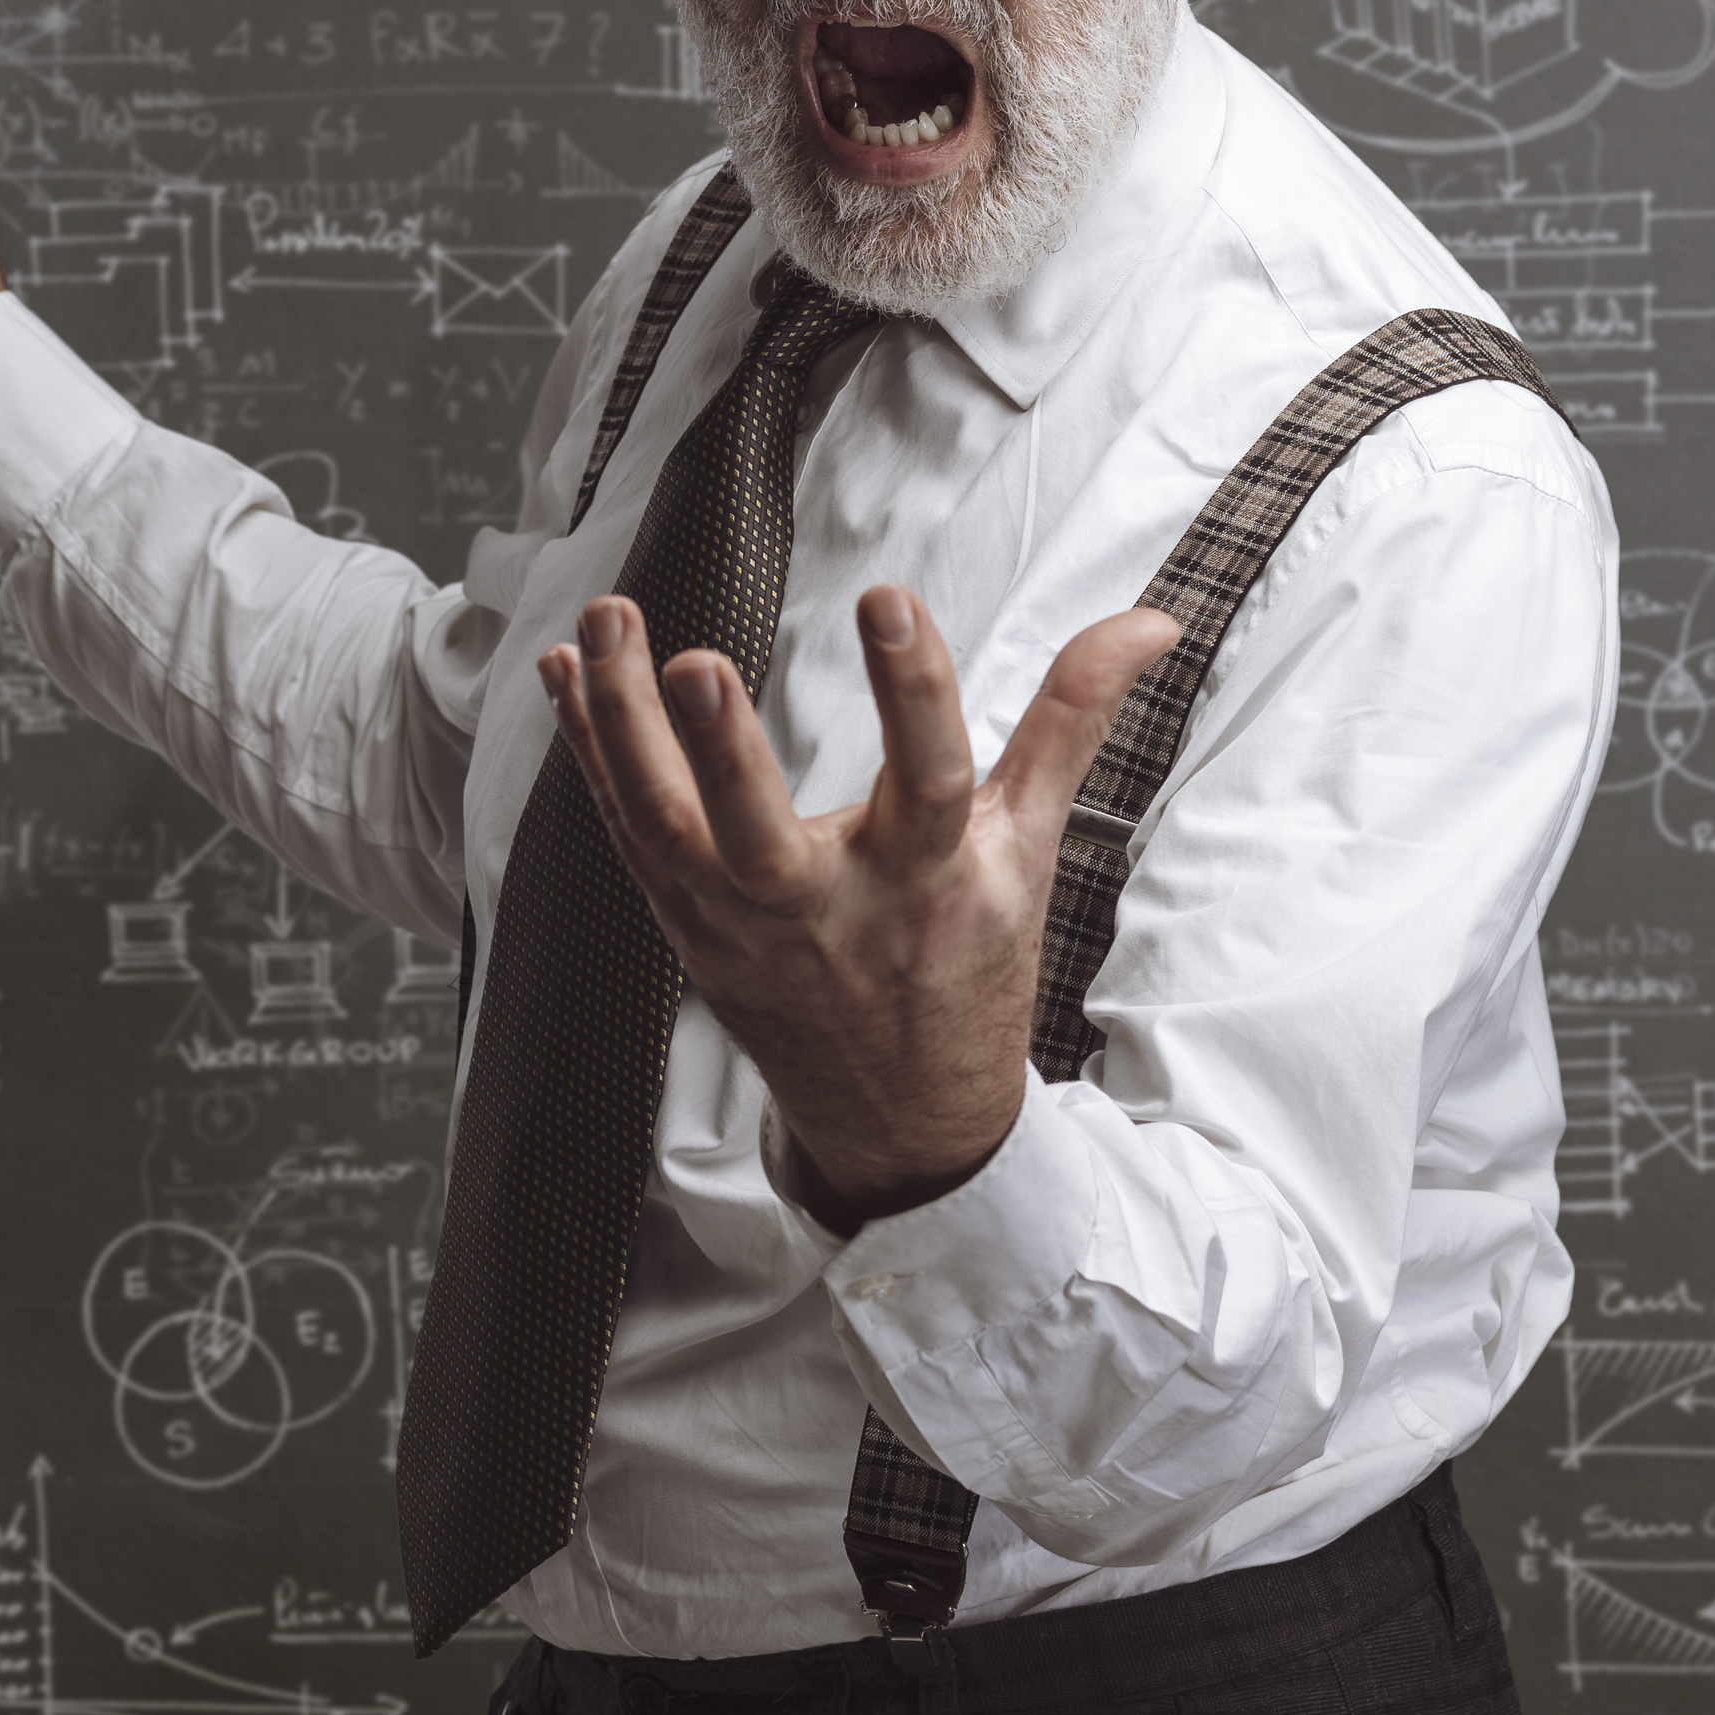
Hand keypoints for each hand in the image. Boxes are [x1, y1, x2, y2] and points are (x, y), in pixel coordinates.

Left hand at [539, 586, 1176, 1233]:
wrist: (902, 1117)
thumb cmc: (965, 966)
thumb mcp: (1027, 849)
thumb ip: (1069, 724)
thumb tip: (1147, 623)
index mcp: (926, 881)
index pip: (928, 777)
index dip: (914, 689)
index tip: (892, 597)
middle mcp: (826, 910)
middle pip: (761, 835)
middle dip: (725, 750)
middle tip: (696, 661)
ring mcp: (741, 926)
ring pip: (666, 829)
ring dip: (623, 725)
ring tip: (604, 623)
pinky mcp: (684, 926)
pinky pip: (623, 831)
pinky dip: (589, 750)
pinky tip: (566, 670)